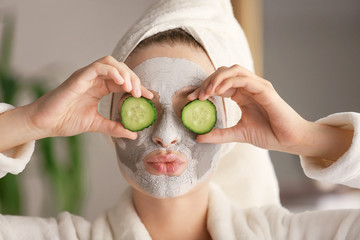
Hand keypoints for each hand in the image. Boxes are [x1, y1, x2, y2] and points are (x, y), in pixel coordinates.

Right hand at [26, 56, 152, 138]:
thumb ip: (114, 127)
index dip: (138, 87)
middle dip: (134, 79)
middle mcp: (95, 79)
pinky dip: (113, 71)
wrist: (45, 123)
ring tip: (132, 89)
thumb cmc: (66, 121)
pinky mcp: (79, 76)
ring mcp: (87, 76)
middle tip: (141, 94)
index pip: (123, 82)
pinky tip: (121, 83)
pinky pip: (99, 66)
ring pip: (111, 63)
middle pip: (120, 70)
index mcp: (99, 88)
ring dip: (125, 73)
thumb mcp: (97, 125)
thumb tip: (133, 134)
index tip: (149, 96)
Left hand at [187, 65, 352, 159]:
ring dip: (216, 79)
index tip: (190, 99)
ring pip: (233, 70)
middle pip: (223, 73)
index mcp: (242, 94)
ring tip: (205, 93)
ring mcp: (257, 86)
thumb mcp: (238, 134)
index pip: (219, 84)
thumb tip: (199, 138)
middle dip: (206, 81)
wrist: (289, 140)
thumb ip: (219, 134)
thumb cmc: (269, 134)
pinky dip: (230, 81)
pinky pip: (245, 78)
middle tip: (195, 96)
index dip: (203, 88)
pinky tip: (218, 92)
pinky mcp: (265, 89)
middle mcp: (249, 87)